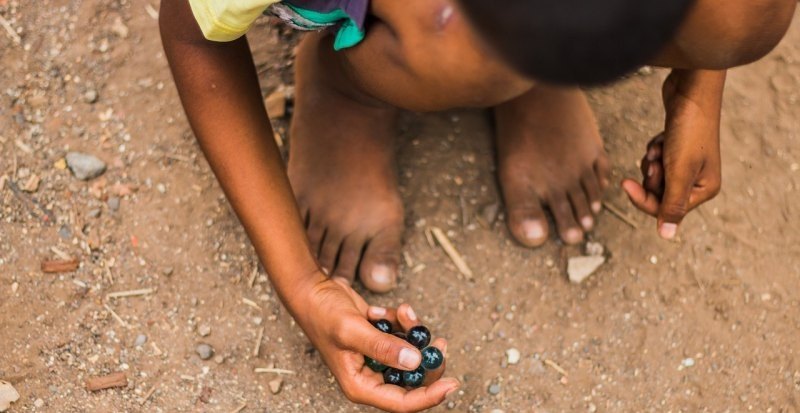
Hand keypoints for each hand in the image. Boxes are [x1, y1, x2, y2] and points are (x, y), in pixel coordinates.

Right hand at [294, 276, 457, 412]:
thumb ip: (382, 347)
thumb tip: (414, 361)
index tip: (453, 383)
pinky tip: (389, 310)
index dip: (429, 396)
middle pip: (413, 379)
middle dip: (427, 358)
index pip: (401, 402)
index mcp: (361, 385)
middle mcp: (372, 376)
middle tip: (438, 341)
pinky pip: (404, 335)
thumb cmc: (323, 314)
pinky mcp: (383, 339)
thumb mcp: (352, 330)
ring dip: (413, 332)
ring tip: (404, 312)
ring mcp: (378, 357)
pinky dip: (403, 321)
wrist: (314, 291)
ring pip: (412, 353)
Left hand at [622, 70, 723, 238]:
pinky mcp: (678, 149)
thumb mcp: (679, 170)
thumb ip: (671, 204)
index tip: (624, 184)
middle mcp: (699, 180)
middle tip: (655, 159)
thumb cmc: (689, 129)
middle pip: (658, 194)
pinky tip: (662, 137)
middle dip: (650, 176)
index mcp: (704, 189)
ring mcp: (689, 164)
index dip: (642, 198)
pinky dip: (654, 149)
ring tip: (661, 146)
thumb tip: (666, 236)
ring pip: (654, 176)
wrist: (691, 90)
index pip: (664, 209)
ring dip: (651, 161)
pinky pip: (656, 159)